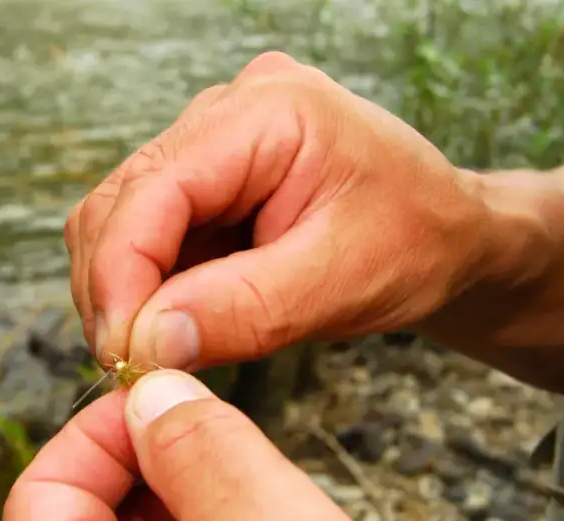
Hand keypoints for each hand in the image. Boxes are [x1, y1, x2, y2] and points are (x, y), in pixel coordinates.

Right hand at [65, 51, 487, 371]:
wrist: (449, 238)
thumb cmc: (418, 244)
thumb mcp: (341, 283)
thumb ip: (244, 310)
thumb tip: (148, 342)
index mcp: (270, 112)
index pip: (156, 187)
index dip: (121, 274)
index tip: (121, 352)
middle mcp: (227, 113)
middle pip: (120, 201)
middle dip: (114, 290)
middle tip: (131, 365)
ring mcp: (211, 145)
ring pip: (119, 221)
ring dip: (123, 292)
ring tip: (154, 350)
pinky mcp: (206, 181)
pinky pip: (147, 237)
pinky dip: (146, 289)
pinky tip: (173, 325)